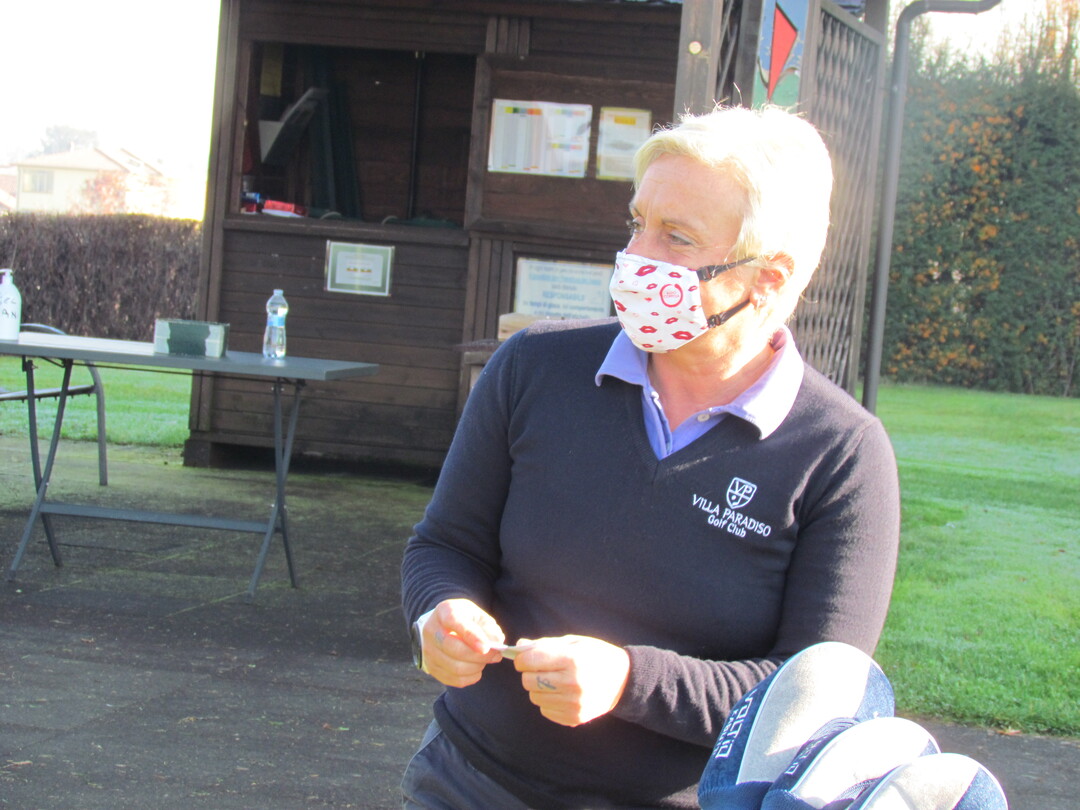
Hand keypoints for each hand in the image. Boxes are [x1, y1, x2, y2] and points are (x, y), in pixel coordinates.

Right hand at [419, 598, 505, 687]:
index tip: (486, 647)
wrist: (445, 628)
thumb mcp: (479, 616)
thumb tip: (496, 643)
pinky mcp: (431, 667)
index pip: (454, 622)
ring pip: (455, 667)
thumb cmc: (465, 620)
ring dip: (476, 667)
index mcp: (444, 611)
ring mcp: (428, 650)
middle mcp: (431, 630)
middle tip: (495, 655)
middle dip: (479, 656)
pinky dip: (470, 677)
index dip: (471, 636)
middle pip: (454, 649)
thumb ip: (489, 628)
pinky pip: (454, 679)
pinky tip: (476, 668)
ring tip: (484, 660)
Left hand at [514, 635, 630, 726]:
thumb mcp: (574, 642)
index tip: (525, 657)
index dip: (522, 658)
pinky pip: (545, 710)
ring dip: (538, 688)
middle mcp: (572, 683)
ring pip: (534, 697)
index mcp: (572, 660)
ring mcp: (574, 704)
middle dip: (529, 673)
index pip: (530, 661)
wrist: (624, 679)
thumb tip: (519, 645)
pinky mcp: (575, 718)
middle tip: (540, 669)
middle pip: (528, 681)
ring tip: (553, 681)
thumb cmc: (596, 655)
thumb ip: (545, 644)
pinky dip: (548, 701)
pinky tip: (561, 693)